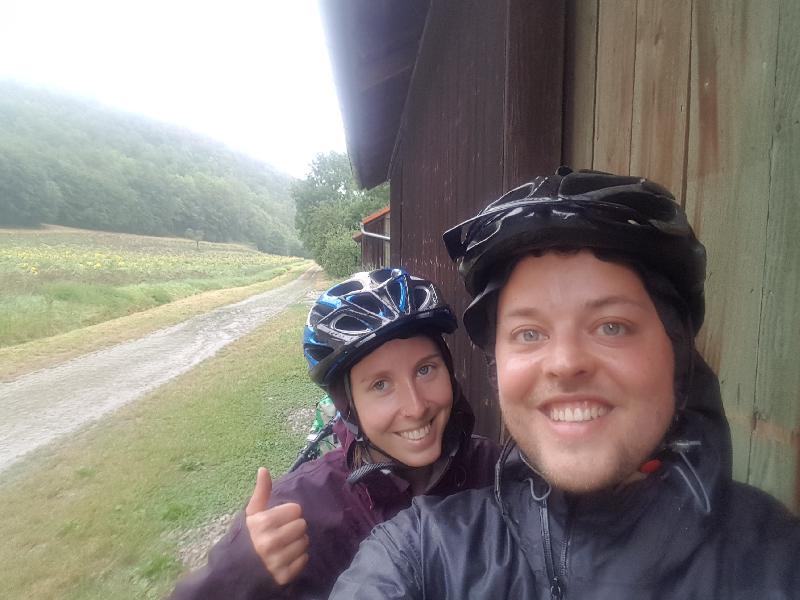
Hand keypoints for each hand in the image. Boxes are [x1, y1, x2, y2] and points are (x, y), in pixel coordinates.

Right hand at [245, 467, 309, 584]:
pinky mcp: (284, 576)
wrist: (239, 570)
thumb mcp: (253, 513)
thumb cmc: (249, 536)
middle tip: (281, 533)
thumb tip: (263, 469)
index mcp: (262, 523)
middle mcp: (270, 542)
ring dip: (297, 543)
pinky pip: (304, 560)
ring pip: (305, 542)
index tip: (277, 520)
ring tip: (283, 546)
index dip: (288, 513)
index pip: (296, 509)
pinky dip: (298, 559)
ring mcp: (277, 561)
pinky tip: (285, 558)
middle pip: (302, 525)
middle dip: (293, 528)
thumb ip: (261, 492)